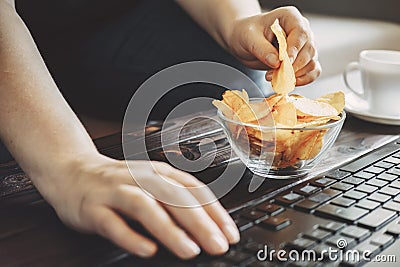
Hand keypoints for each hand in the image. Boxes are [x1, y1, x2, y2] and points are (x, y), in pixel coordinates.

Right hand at [44, 154, 239, 258]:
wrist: (73, 171)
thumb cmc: (119, 182)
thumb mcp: (151, 183)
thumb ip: (175, 199)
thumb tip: (208, 225)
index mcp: (159, 172)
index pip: (193, 190)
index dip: (214, 212)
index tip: (229, 234)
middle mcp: (140, 179)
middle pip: (174, 198)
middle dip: (200, 223)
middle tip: (218, 245)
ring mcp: (116, 191)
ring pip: (146, 207)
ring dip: (170, 230)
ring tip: (189, 250)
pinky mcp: (93, 208)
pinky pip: (113, 223)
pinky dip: (131, 236)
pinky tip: (147, 250)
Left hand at [227, 6, 320, 85]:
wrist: (244, 41)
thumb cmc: (246, 33)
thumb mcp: (249, 38)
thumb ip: (262, 49)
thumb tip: (276, 62)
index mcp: (290, 17)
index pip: (301, 33)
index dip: (295, 49)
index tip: (285, 62)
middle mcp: (301, 30)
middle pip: (308, 50)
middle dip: (292, 66)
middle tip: (274, 73)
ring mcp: (303, 46)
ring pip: (311, 62)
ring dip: (295, 74)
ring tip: (275, 77)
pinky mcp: (302, 60)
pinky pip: (312, 71)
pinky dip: (304, 79)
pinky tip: (289, 82)